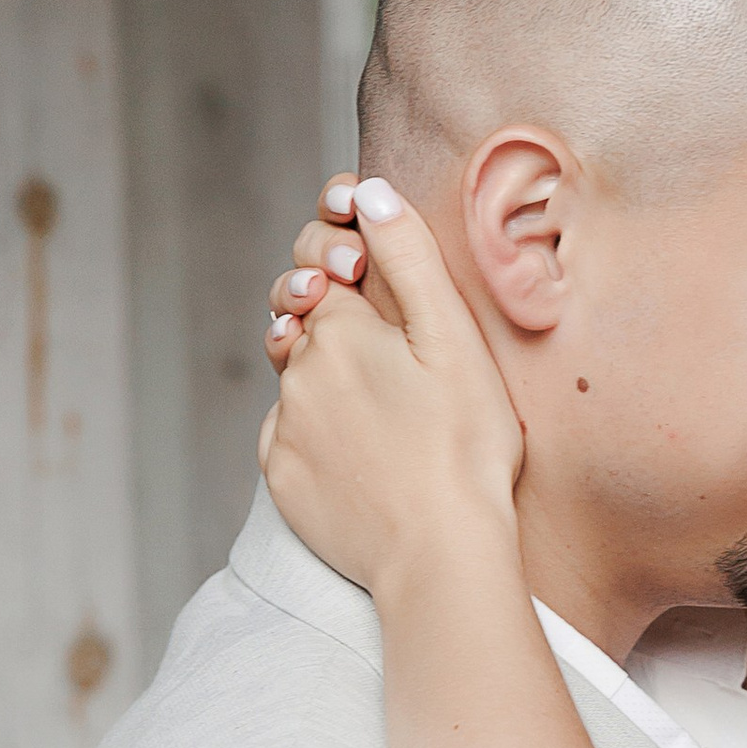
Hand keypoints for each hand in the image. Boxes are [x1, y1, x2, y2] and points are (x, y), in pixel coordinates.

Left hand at [258, 179, 524, 598]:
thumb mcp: (454, 341)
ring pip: (298, 379)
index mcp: (339, 330)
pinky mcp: (282, 478)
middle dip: (337, 316)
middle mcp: (297, 373)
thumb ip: (409, 258)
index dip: (349, 258)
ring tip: (389, 410)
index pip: (324, 263)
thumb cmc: (464, 447)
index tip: (370, 268)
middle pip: (306, 319)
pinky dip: (319, 433)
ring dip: (329, 377)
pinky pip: (290, 436)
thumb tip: (368, 191)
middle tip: (393, 350)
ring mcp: (285, 429)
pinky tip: (367, 453)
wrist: (438, 556)